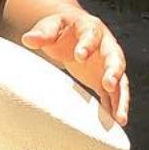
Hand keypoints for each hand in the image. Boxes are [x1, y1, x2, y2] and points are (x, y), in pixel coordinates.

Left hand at [21, 9, 129, 126]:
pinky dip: (115, 107)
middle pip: (114, 58)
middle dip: (113, 71)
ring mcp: (108, 64)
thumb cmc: (62, 30)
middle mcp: (106, 46)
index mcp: (91, 28)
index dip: (86, 45)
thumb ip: (43, 33)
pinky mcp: (105, 80)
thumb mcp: (52, 26)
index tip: (80, 56)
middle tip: (109, 85)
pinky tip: (116, 123)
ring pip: (120, 80)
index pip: (91, 35)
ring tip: (120, 118)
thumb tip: (28, 39)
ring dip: (120, 98)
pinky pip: (114, 95)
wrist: (71, 33)